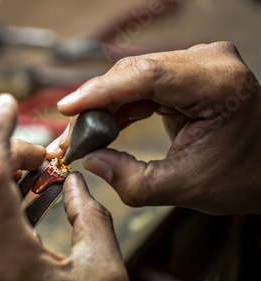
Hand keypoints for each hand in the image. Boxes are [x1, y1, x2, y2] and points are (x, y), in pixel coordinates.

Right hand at [53, 42, 260, 214]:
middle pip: (134, 73)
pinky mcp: (186, 76)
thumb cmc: (244, 177)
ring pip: (132, 78)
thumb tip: (90, 162)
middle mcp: (209, 63)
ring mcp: (198, 65)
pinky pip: (141, 86)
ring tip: (79, 136)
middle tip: (68, 136)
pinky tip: (101, 127)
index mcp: (218, 84)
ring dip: (103, 107)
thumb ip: (130, 180)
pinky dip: (119, 107)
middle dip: (95, 104)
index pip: (147, 75)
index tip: (67, 108)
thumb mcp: (183, 187)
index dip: (100, 91)